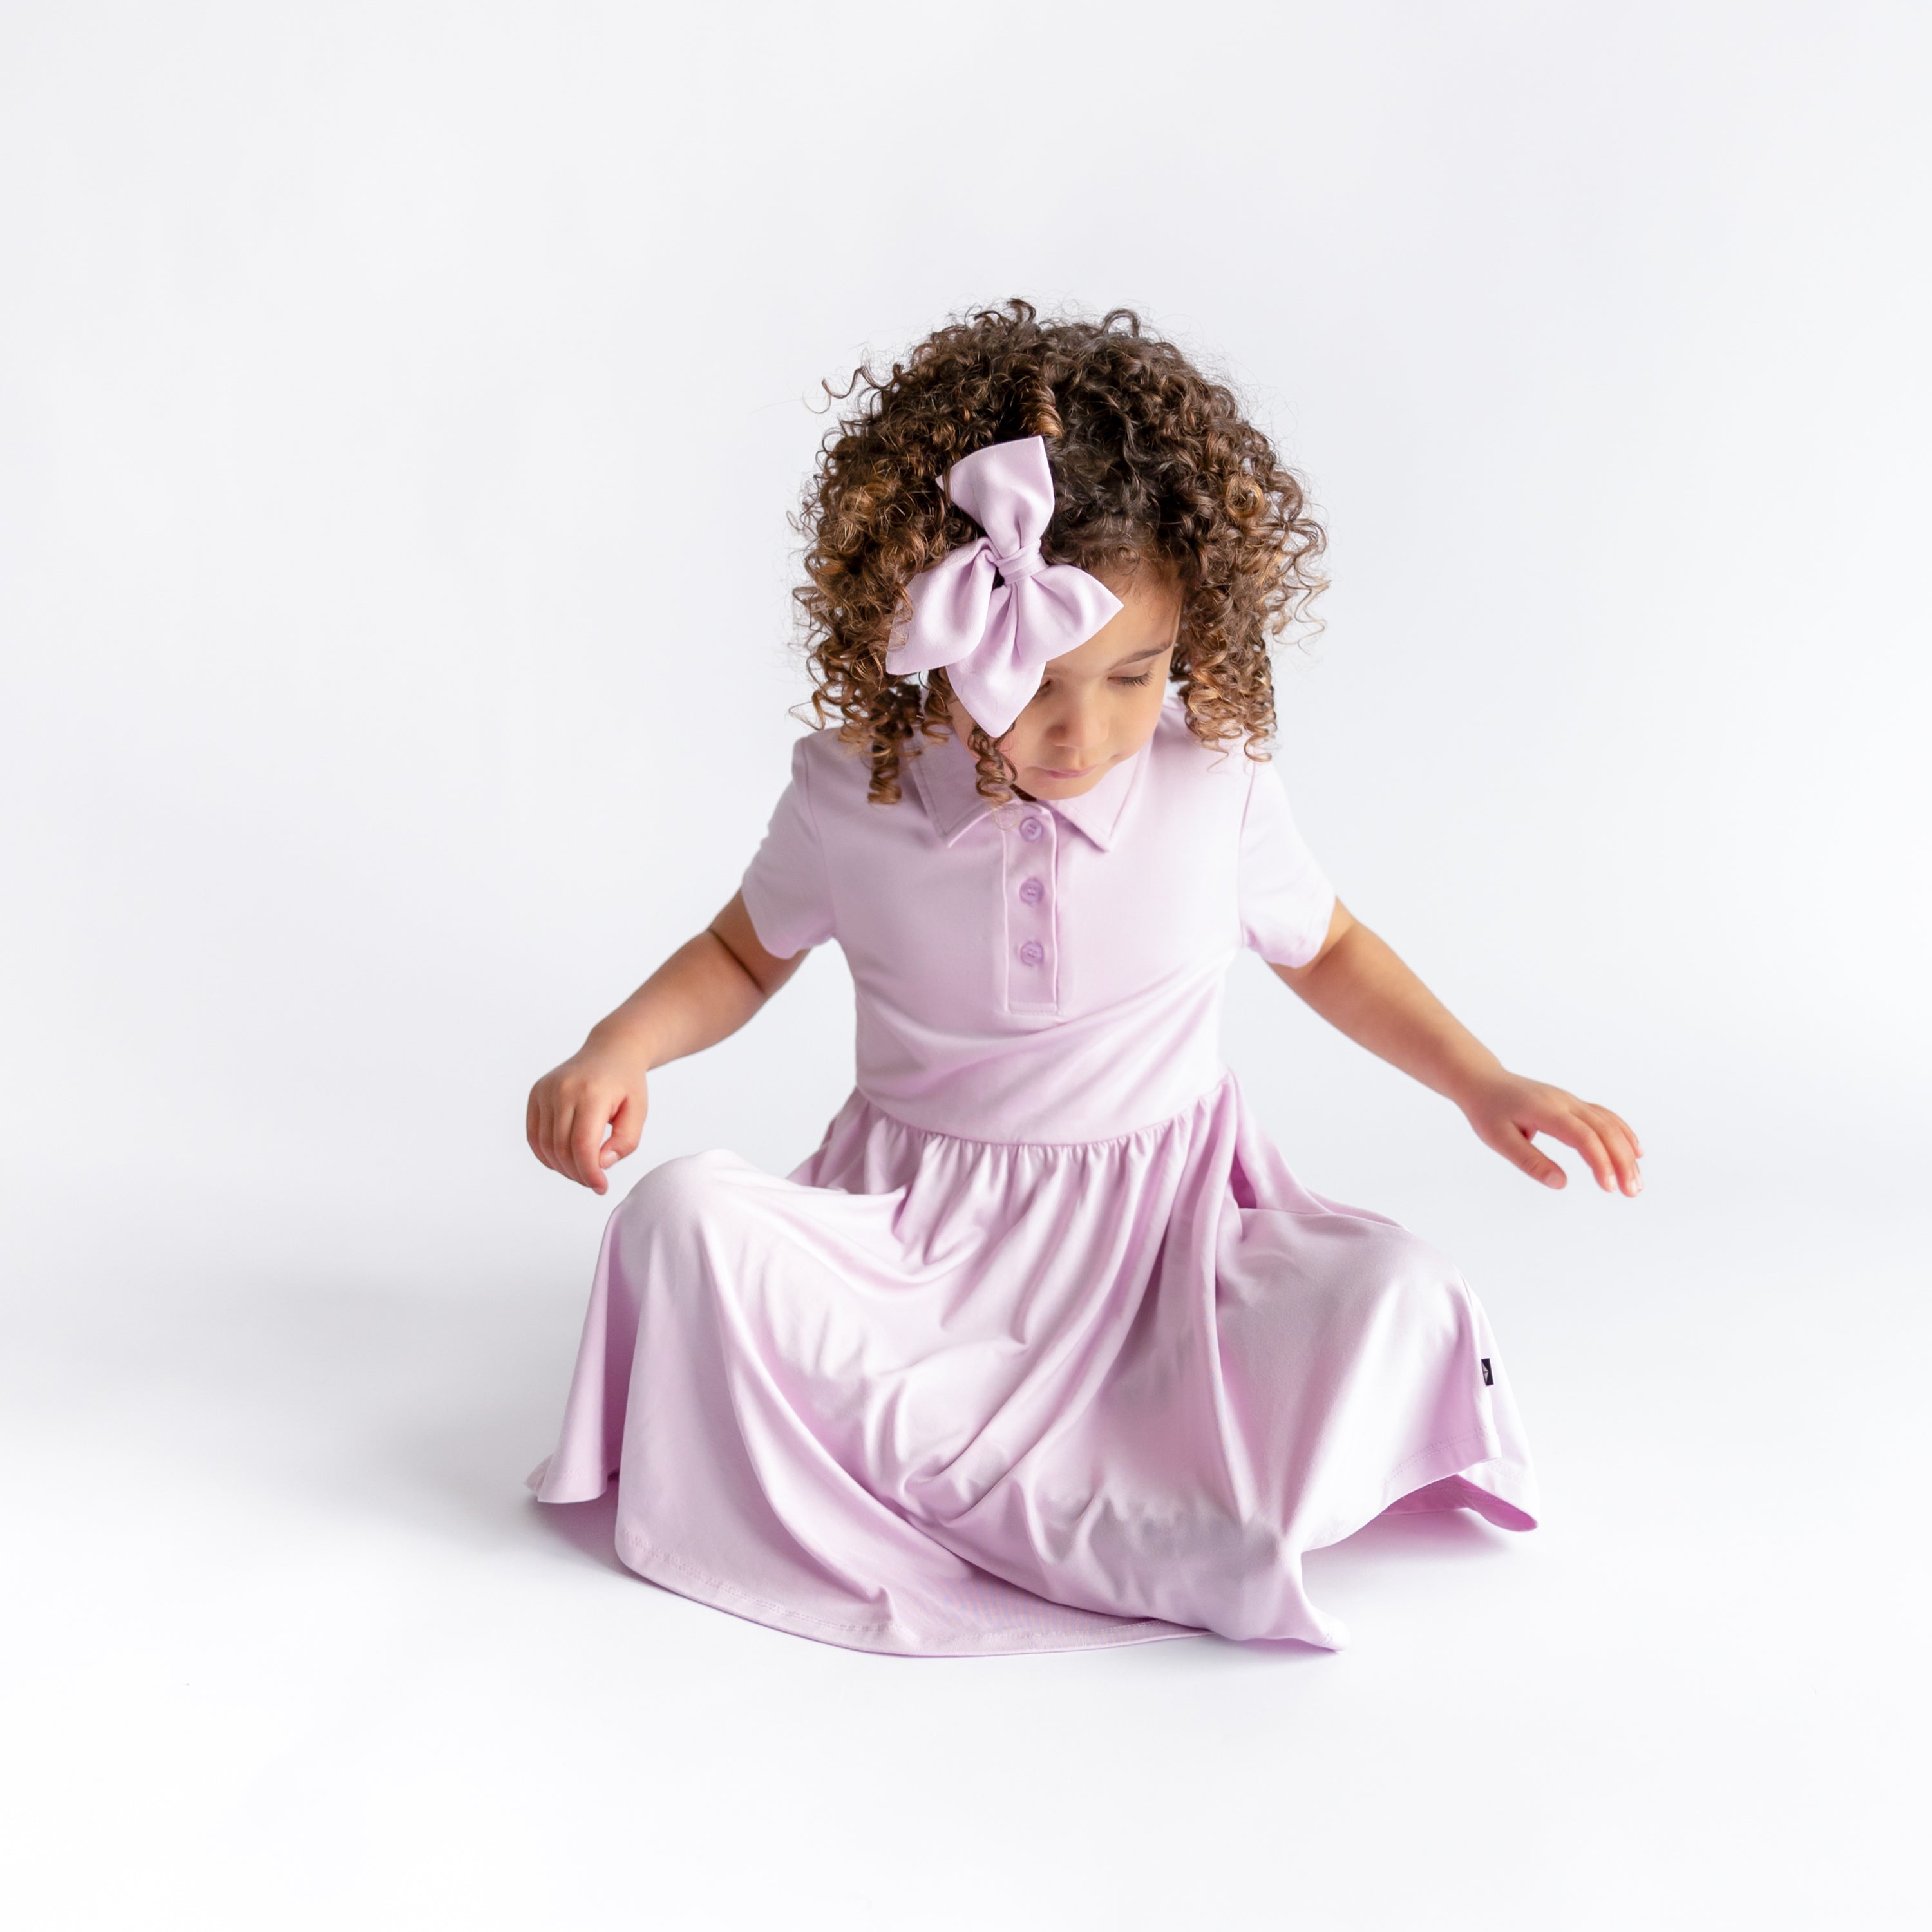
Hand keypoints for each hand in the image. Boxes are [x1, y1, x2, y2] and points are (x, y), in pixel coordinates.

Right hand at [526, 1045, 649, 1193]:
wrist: (611, 1052)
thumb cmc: (627, 1084)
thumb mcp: (639, 1112)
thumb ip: (625, 1142)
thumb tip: (600, 1164)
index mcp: (592, 1092)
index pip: (582, 1144)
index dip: (589, 1173)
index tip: (601, 1187)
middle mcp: (563, 1089)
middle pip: (562, 1148)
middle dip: (578, 1174)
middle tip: (594, 1182)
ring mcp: (545, 1091)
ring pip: (545, 1146)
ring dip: (562, 1168)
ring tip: (582, 1171)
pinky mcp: (536, 1094)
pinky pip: (534, 1136)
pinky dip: (547, 1156)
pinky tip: (565, 1161)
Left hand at [1459, 1070, 1642, 1196]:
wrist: (1484, 1082)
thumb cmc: (1488, 1112)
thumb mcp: (1499, 1140)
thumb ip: (1530, 1161)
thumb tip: (1561, 1183)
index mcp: (1547, 1110)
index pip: (1583, 1136)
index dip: (1600, 1161)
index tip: (1609, 1188)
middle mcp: (1565, 1103)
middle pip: (1604, 1130)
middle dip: (1622, 1162)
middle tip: (1631, 1192)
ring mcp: (1571, 1101)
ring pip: (1609, 1124)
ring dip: (1626, 1152)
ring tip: (1636, 1182)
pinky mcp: (1572, 1105)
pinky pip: (1604, 1117)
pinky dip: (1622, 1134)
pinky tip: (1635, 1152)